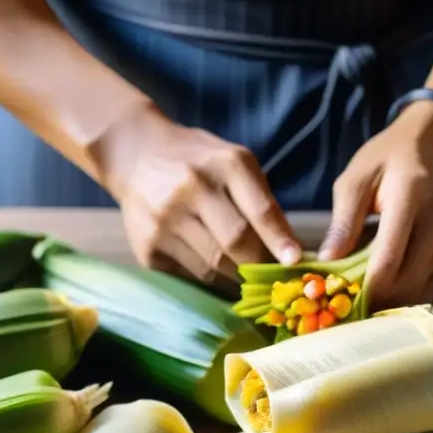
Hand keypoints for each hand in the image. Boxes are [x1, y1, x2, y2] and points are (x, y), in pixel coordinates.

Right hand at [97, 103, 302, 289]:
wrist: (137, 154)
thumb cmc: (199, 162)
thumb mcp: (235, 164)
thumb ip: (262, 202)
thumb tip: (290, 254)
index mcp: (224, 164)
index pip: (259, 209)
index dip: (278, 240)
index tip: (294, 261)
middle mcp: (191, 187)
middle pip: (235, 243)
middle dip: (259, 266)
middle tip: (272, 278)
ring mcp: (164, 219)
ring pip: (213, 267)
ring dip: (235, 278)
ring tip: (244, 276)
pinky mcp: (147, 247)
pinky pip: (188, 275)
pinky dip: (208, 279)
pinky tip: (213, 270)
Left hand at [319, 99, 432, 309]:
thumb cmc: (386, 159)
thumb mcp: (355, 180)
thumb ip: (343, 221)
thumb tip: (327, 261)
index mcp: (411, 196)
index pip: (390, 257)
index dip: (366, 287)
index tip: (342, 300)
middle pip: (409, 279)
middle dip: (378, 298)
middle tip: (350, 308)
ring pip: (422, 285)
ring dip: (393, 299)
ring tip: (365, 300)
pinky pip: (432, 280)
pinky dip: (408, 289)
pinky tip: (387, 288)